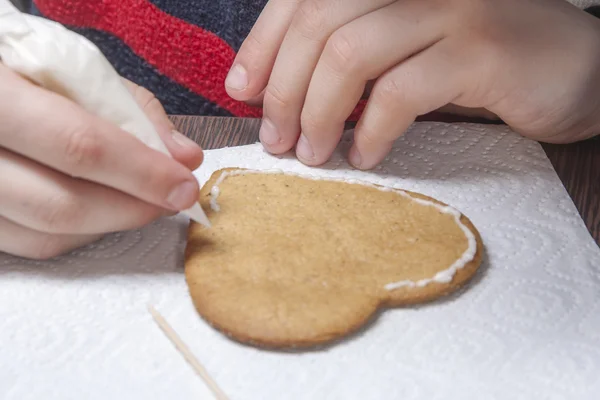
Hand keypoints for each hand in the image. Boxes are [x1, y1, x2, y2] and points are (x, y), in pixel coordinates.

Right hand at [0, 65, 203, 258]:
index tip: (184, 187)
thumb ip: (132, 110)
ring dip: (110, 225)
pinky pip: (30, 243)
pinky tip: (101, 209)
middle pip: (61, 205)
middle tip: (173, 201)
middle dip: (133, 209)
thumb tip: (184, 157)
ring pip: (46, 234)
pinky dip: (79, 233)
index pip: (78, 145)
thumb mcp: (76, 70)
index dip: (141, 173)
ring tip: (143, 202)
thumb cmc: (28, 71)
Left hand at [227, 0, 599, 168]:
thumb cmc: (480, 64)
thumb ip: (353, 56)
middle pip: (318, 25)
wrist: (576, 68)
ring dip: (319, 114)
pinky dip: (372, 130)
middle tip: (276, 137)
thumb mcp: (407, 49)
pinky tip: (365, 155)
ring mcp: (449, 9)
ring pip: (351, 55)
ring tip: (313, 154)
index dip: (263, 43)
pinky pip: (401, 91)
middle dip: (284, 89)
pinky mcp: (479, 50)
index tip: (242, 90)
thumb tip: (279, 90)